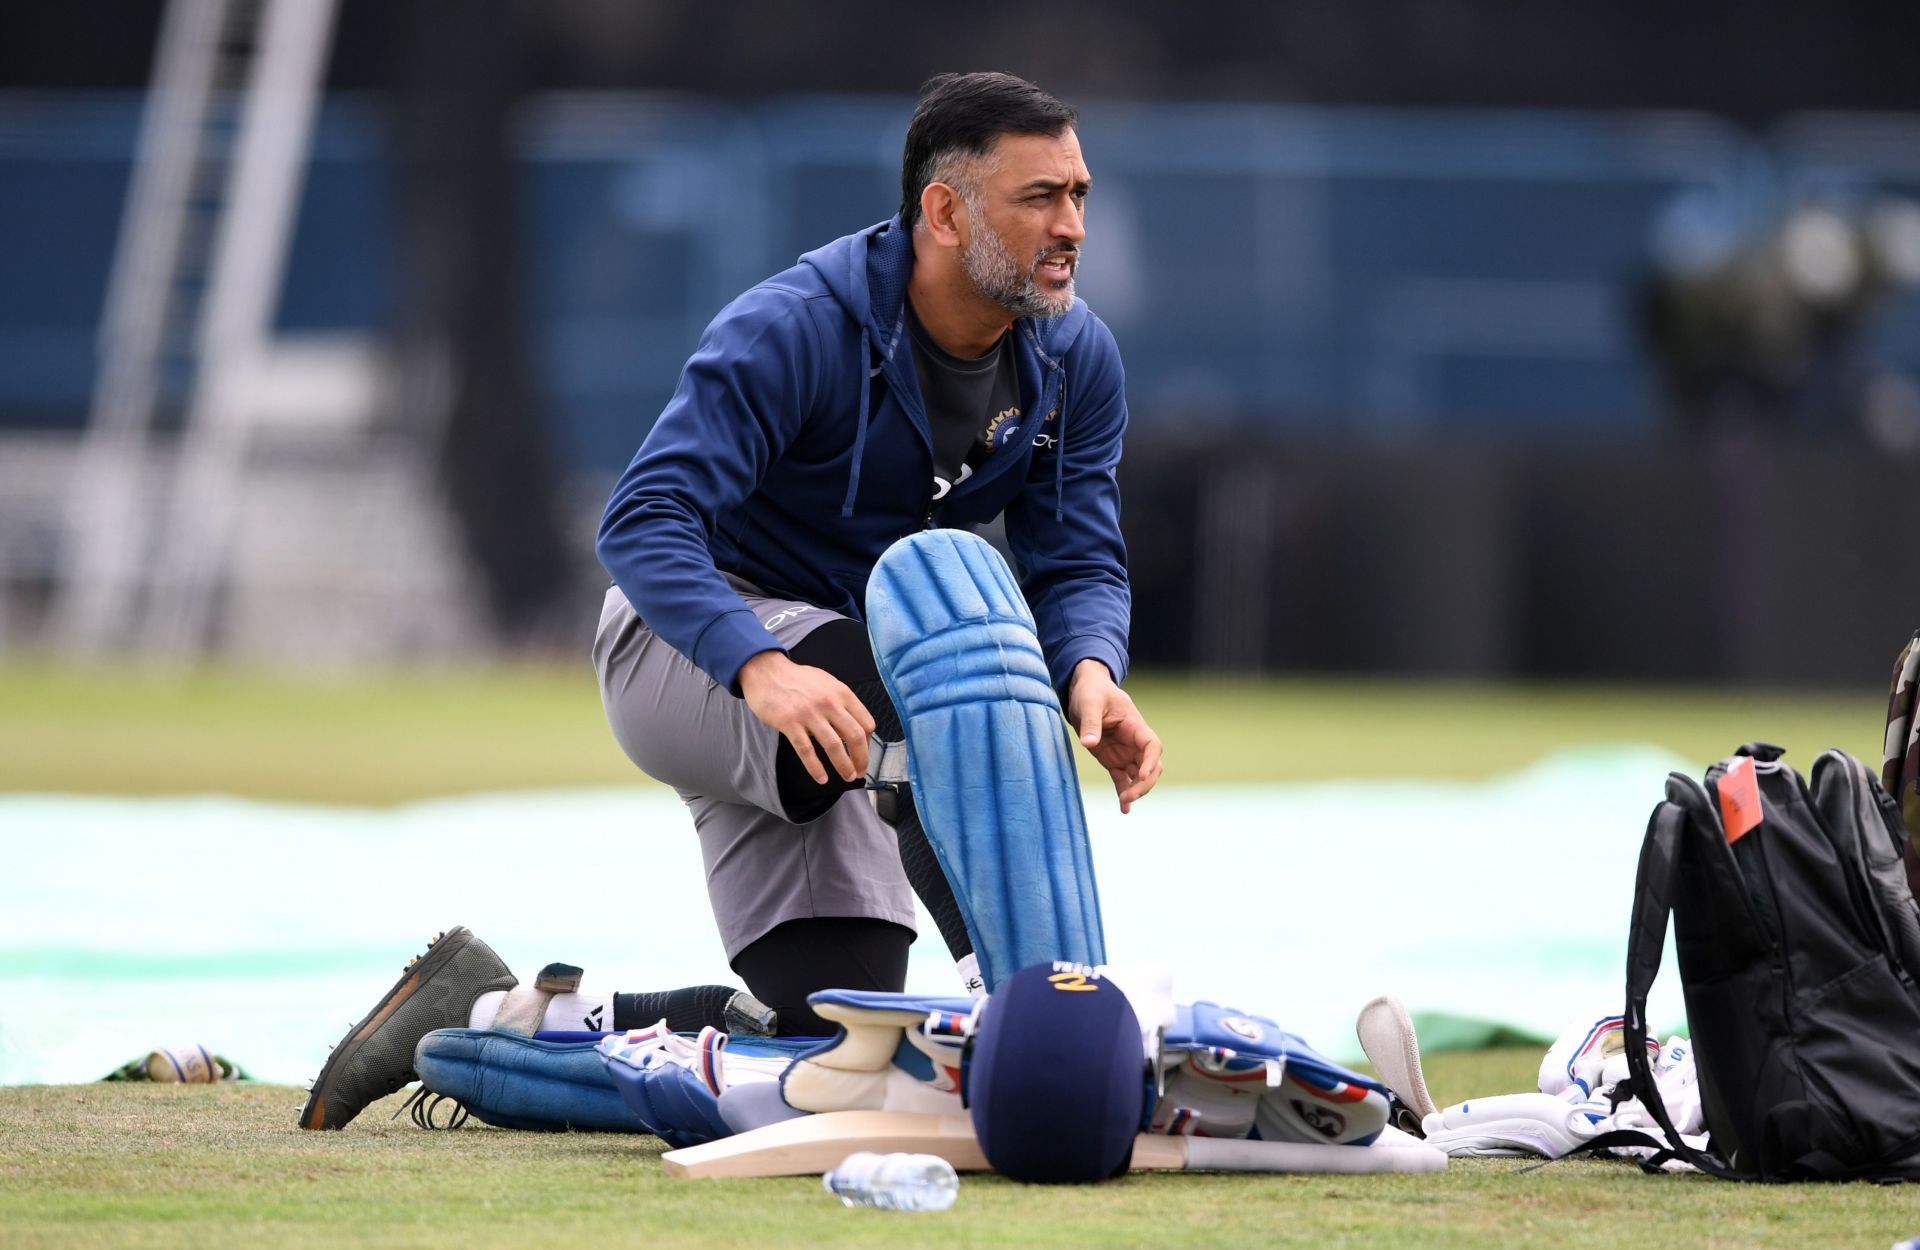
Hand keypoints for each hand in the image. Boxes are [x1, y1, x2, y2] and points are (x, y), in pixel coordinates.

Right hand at [738, 650, 874, 784]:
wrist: (766, 671)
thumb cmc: (797, 679)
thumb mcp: (826, 683)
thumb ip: (841, 703)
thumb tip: (852, 727)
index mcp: (841, 693)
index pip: (865, 723)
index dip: (868, 743)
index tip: (863, 754)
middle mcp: (829, 703)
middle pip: (854, 736)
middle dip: (861, 758)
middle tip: (860, 771)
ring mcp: (809, 713)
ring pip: (834, 746)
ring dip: (843, 766)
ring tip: (846, 776)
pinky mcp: (790, 723)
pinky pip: (806, 750)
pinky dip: (815, 768)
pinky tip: (821, 778)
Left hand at [1064, 659, 1162, 812]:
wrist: (1086, 691)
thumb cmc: (1091, 692)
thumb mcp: (1089, 703)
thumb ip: (1091, 723)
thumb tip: (1088, 743)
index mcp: (1135, 726)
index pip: (1152, 745)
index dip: (1150, 761)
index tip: (1141, 775)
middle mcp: (1134, 742)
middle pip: (1150, 767)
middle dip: (1143, 783)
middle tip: (1128, 795)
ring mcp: (1125, 753)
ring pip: (1139, 777)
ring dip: (1135, 791)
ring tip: (1124, 804)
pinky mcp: (1113, 761)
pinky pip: (1122, 780)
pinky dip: (1124, 793)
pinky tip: (1123, 809)